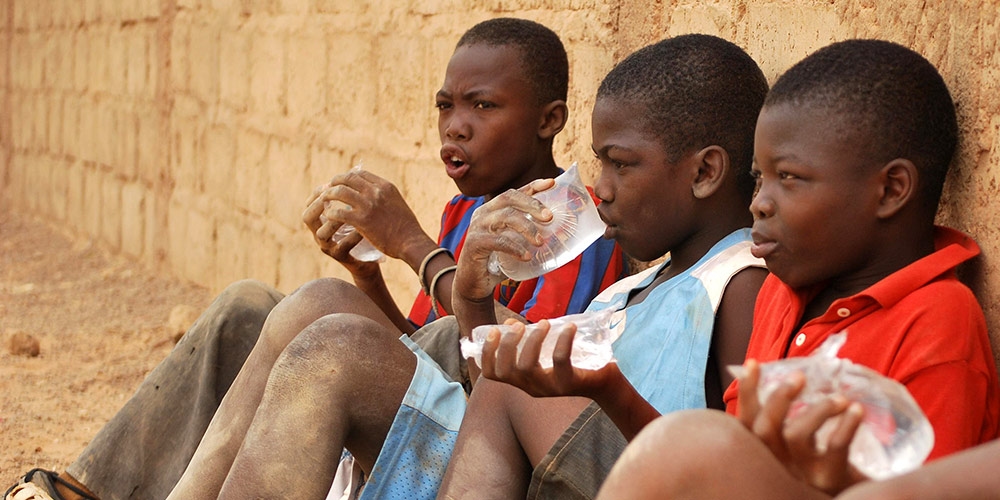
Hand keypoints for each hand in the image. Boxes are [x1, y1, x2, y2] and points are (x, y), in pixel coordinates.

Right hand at [301, 182, 379, 277]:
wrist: (370, 258)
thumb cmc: (362, 230)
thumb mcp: (355, 211)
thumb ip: (350, 196)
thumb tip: (353, 170)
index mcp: (320, 222)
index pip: (309, 204)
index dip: (316, 193)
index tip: (329, 184)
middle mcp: (319, 235)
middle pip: (307, 218)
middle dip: (319, 205)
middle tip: (336, 195)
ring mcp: (328, 248)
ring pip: (322, 233)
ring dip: (336, 220)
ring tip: (352, 211)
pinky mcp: (341, 258)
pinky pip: (343, 246)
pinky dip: (354, 235)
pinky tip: (364, 229)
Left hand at [305, 168, 428, 259]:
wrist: (411, 242)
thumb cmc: (406, 227)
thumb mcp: (397, 203)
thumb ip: (385, 196)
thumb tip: (374, 194)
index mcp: (385, 186)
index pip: (360, 174)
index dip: (347, 177)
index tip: (341, 183)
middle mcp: (376, 192)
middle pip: (348, 178)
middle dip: (334, 182)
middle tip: (328, 189)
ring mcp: (368, 205)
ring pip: (340, 192)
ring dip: (328, 195)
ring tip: (323, 201)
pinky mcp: (362, 220)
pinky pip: (338, 212)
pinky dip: (330, 213)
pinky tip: (328, 217)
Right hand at [453, 179, 555, 302]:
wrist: (474, 284)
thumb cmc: (496, 262)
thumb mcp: (513, 243)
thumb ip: (526, 235)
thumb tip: (557, 232)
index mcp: (492, 209)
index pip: (514, 193)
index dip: (533, 186)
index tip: (551, 183)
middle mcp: (483, 213)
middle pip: (509, 198)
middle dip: (532, 204)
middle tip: (550, 217)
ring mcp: (477, 227)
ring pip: (505, 217)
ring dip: (527, 227)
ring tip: (540, 241)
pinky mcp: (474, 243)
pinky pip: (499, 241)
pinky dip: (515, 248)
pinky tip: (527, 256)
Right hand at [479, 318, 619, 399]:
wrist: (605, 384)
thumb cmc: (572, 364)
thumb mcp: (546, 353)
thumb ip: (527, 341)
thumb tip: (508, 324)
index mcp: (522, 381)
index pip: (492, 374)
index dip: (486, 353)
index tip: (493, 331)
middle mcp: (532, 387)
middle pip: (506, 370)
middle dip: (508, 344)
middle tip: (519, 325)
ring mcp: (549, 388)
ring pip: (528, 367)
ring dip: (533, 340)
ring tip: (543, 323)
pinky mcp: (569, 383)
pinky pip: (560, 360)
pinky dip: (563, 340)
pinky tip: (569, 326)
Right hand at [735, 360, 867, 494]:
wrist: (848, 497)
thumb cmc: (822, 468)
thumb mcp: (798, 448)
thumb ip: (787, 422)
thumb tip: (787, 378)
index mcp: (766, 453)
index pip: (745, 422)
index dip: (746, 393)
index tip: (752, 363)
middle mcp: (776, 465)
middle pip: (764, 429)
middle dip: (779, 397)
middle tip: (799, 375)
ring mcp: (801, 474)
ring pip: (796, 436)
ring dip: (818, 410)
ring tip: (840, 398)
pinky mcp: (830, 480)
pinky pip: (835, 448)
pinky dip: (846, 425)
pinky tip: (856, 410)